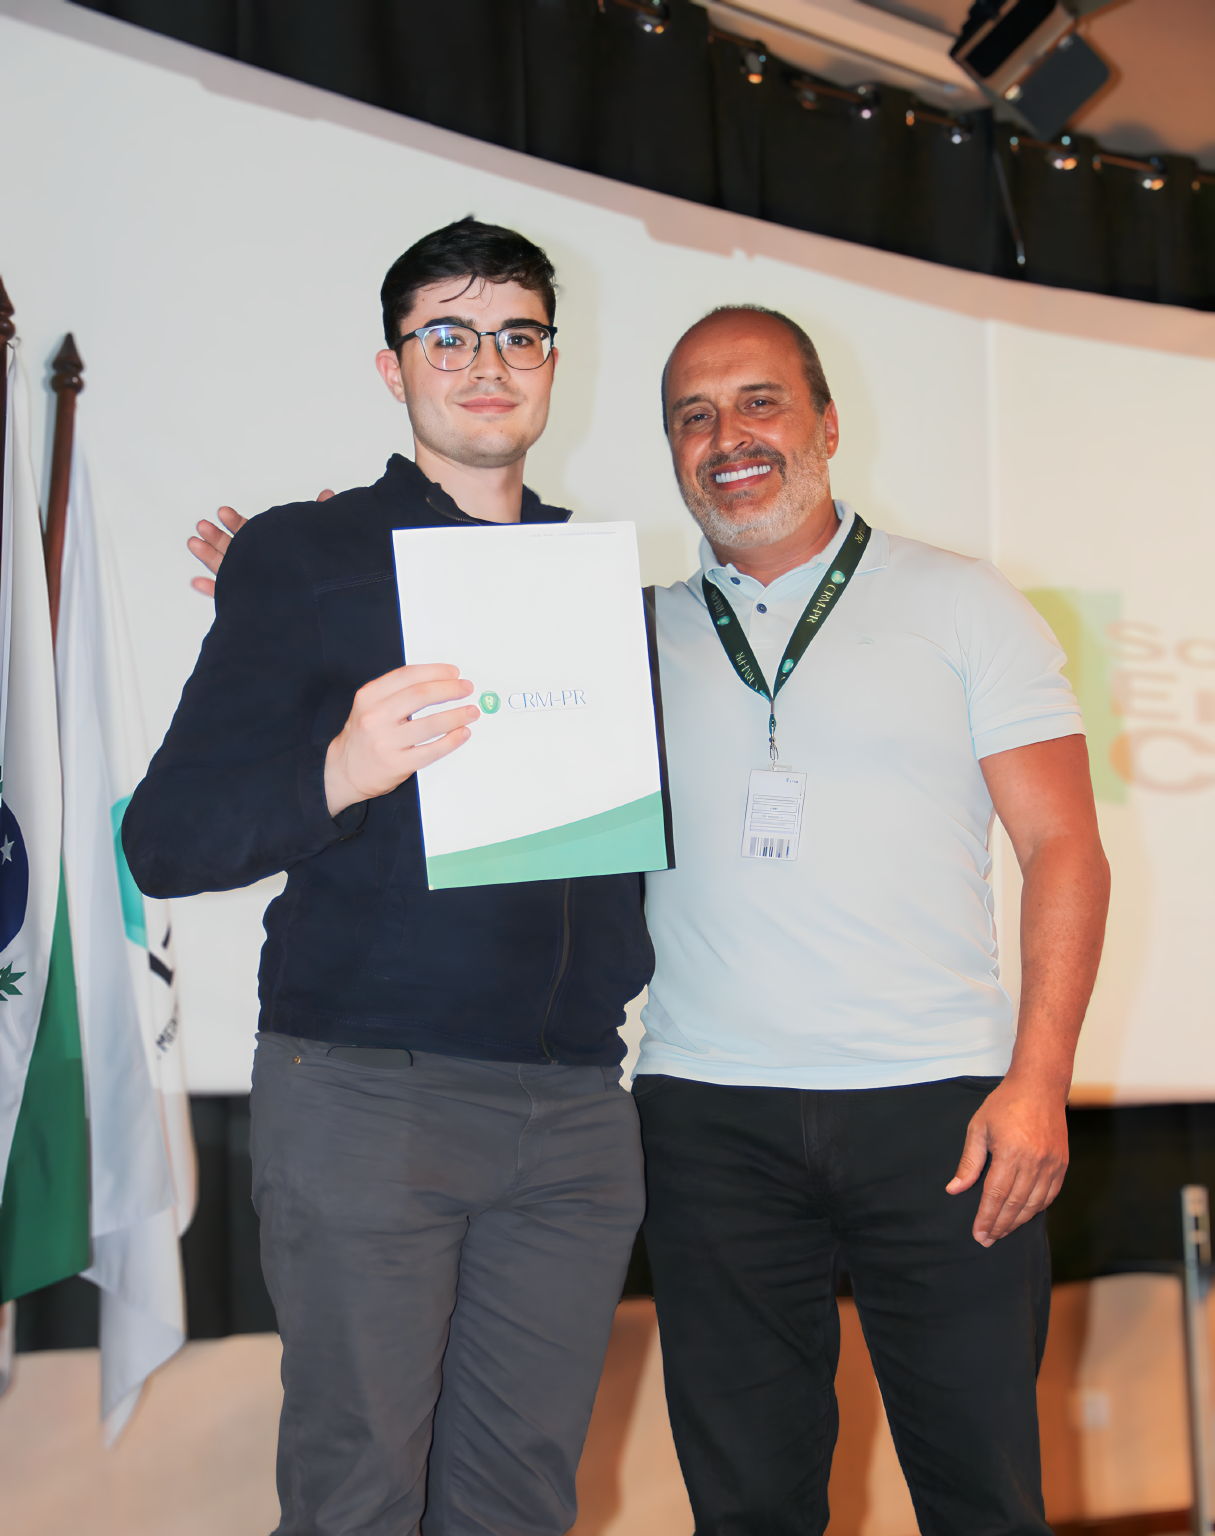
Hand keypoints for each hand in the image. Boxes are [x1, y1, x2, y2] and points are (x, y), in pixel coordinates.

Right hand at [189, 489, 334, 595]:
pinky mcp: (250, 601)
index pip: (252, 532)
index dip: (237, 522)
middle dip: (217, 536)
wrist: (324, 601)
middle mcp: (262, 565)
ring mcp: (254, 582)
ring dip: (209, 555)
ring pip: (226, 567)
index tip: (224, 513)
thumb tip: (328, 496)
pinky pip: (228, 595)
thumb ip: (319, 516)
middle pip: (235, 548)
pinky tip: (198, 582)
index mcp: (274, 548)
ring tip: (194, 543)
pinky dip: (213, 589)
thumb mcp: (317, 537)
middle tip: (203, 526)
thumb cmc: (321, 570)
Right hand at [324, 664, 477, 815]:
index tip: (453, 672)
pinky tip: (462, 733)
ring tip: (471, 711)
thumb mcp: (369, 705)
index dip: (435, 672)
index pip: (408, 676)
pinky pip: (432, 750)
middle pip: (421, 695)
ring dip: (457, 715)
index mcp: (368, 697)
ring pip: (431, 724)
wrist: (344, 771)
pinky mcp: (398, 764)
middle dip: (450, 689)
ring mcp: (386, 742)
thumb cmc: (363, 736)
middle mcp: (375, 717)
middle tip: (466, 688)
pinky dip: (452, 740)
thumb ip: (397, 692)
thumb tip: (438, 681)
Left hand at [946, 1076, 1068, 1246]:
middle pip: (1016, 1204)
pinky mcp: (1062, 1163)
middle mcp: (1034, 1161)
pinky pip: (1050, 1195)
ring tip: (1002, 1231)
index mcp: (1011, 1152)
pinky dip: (1036, 1209)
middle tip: (987, 1240)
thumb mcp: (978, 1127)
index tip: (978, 1234)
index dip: (986, 1218)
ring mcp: (1051, 1164)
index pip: (996, 1195)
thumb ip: (969, 1161)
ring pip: (1034, 1204)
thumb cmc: (1005, 1104)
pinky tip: (1024, 1215)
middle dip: (1000, 1225)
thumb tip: (954, 1189)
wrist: (1040, 1086)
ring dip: (1017, 1221)